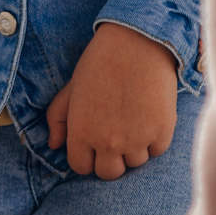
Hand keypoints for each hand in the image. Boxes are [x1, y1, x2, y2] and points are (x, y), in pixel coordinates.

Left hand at [44, 21, 178, 178]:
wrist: (138, 41)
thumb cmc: (101, 60)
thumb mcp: (72, 86)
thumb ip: (58, 117)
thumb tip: (54, 144)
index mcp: (82, 132)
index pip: (81, 166)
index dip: (87, 155)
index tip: (94, 143)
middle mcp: (108, 142)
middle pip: (109, 173)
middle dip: (109, 158)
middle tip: (115, 135)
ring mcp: (136, 139)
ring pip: (135, 163)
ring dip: (133, 148)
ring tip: (133, 120)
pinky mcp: (161, 132)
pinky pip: (156, 150)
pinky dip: (154, 139)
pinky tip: (149, 116)